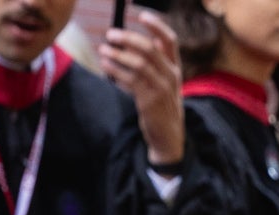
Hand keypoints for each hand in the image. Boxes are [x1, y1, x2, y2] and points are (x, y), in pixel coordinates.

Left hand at [101, 9, 184, 169]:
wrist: (168, 137)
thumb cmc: (163, 106)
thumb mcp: (167, 82)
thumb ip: (161, 62)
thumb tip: (152, 38)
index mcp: (175, 68)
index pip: (170, 40)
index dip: (156, 26)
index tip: (141, 14)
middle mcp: (171, 76)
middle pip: (149, 49)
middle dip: (127, 39)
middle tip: (110, 34)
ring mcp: (161, 89)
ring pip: (138, 64)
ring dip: (117, 55)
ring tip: (103, 50)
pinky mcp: (149, 101)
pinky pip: (130, 80)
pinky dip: (116, 71)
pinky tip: (106, 66)